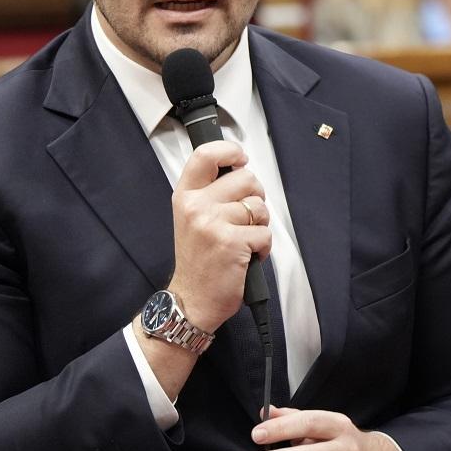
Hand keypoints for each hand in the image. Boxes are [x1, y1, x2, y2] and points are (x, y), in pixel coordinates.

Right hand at [168, 140, 270, 330]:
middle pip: (246, 178)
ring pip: (259, 206)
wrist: (192, 300)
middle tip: (245, 216)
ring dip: (260, 224)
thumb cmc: (198, 260)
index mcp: (185, 196)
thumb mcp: (191, 218)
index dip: (230, 150)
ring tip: (243, 239)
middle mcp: (196, 206)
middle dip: (255, 196)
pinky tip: (247, 256)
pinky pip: (265, 232)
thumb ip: (211, 192)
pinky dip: (263, 247)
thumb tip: (240, 169)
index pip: (205, 155)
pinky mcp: (232, 242)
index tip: (240, 158)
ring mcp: (213, 224)